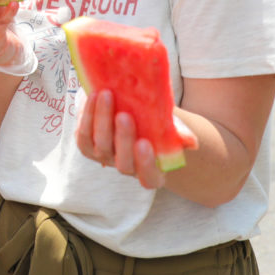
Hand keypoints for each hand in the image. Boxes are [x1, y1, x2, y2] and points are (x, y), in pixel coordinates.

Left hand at [74, 89, 197, 189]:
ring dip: (102, 120)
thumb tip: (191, 143)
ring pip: (99, 146)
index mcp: (151, 170)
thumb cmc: (156, 122)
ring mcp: (105, 158)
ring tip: (106, 95)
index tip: (145, 144)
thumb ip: (179, 134)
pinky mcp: (87, 145)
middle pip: (123, 162)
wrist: (131, 110)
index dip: (146, 165)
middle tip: (125, 115)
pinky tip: (92, 96)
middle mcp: (126, 167)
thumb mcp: (171, 126)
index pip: (150, 179)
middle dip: (123, 138)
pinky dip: (87, 115)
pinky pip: (83, 135)